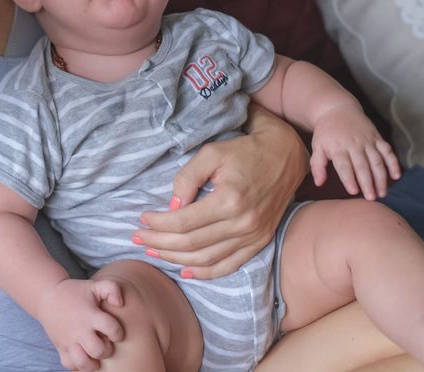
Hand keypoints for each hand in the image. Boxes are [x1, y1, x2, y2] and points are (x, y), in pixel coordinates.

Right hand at [36, 278, 124, 370]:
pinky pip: (69, 365)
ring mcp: (68, 340)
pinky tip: (83, 356)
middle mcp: (79, 330)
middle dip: (107, 350)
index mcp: (90, 315)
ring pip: (83, 362)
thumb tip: (120, 304)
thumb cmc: (76, 292)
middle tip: (105, 342)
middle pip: (98, 350)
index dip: (118, 332)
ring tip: (95, 354)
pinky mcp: (60, 347)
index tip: (114, 331)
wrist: (48, 296)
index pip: (112, 329)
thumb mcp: (95, 285)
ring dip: (93, 362)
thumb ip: (112, 289)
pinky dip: (78, 365)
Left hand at [134, 110, 306, 279]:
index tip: (141, 218)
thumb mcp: (212, 153)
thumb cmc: (245, 151)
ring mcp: (253, 236)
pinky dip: (205, 273)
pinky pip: (229, 266)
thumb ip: (188, 178)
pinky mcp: (259, 242)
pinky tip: (185, 270)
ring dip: (176, 259)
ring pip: (206, 259)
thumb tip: (172, 207)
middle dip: (160, 242)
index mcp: (229, 200)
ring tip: (154, 251)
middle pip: (191, 244)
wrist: (285, 156)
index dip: (159, 223)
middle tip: (138, 238)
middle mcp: (242, 223)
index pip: (184, 221)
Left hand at [310, 106, 400, 198]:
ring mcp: (367, 141)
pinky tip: (396, 176)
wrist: (338, 108)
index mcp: (338, 147)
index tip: (353, 192)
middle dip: (368, 182)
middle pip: (362, 165)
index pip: (344, 166)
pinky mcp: (377, 137)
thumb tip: (319, 183)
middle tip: (371, 198)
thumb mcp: (317, 146)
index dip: (349, 179)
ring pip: (377, 160)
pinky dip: (393, 162)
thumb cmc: (326, 132)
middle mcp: (354, 144)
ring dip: (381, 177)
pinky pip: (387, 150)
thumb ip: (317, 165)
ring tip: (382, 193)